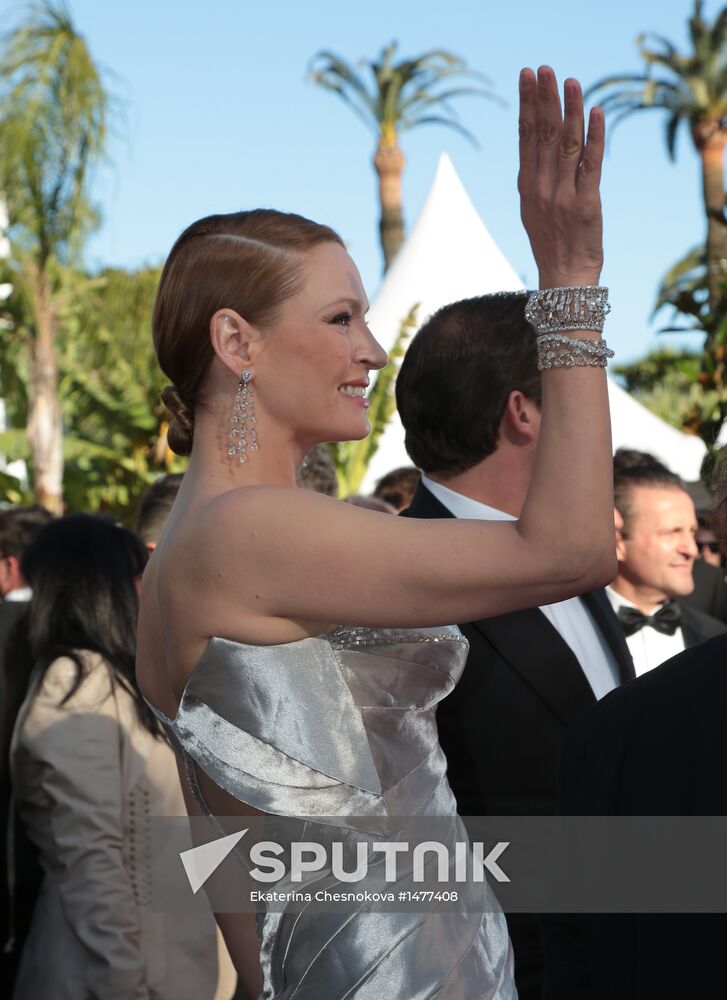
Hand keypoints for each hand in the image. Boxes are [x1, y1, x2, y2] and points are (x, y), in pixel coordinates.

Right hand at [518, 66, 603, 288]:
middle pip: (543, 135)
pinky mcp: (586, 204)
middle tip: (544, 69)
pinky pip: (591, 164)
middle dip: (544, 98)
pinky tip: (596, 113)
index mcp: (527, 187)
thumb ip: (535, 180)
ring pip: (567, 144)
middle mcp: (542, 188)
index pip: (526, 137)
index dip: (527, 105)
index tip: (527, 78)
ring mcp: (563, 195)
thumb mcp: (532, 210)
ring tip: (572, 82)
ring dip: (570, 110)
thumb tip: (535, 149)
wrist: (564, 278)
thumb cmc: (551, 244)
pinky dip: (594, 137)